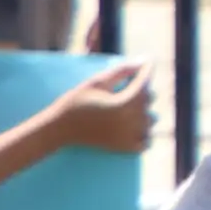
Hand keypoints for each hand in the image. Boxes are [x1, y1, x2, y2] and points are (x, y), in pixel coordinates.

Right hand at [36, 65, 152, 162]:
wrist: (59, 128)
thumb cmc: (76, 102)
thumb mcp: (97, 82)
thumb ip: (122, 71)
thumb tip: (144, 61)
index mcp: (127, 102)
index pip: (146, 82)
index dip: (146, 69)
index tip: (147, 61)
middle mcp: (134, 120)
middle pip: (150, 99)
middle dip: (141, 90)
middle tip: (127, 87)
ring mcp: (131, 136)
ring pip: (151, 120)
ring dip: (143, 112)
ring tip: (128, 108)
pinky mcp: (126, 148)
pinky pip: (147, 141)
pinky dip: (143, 134)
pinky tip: (131, 127)